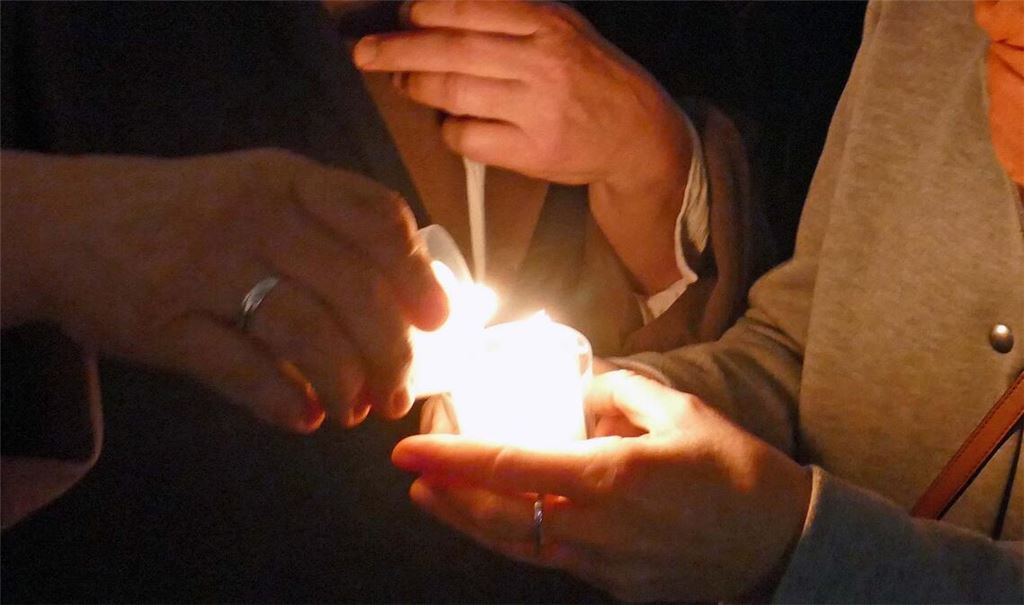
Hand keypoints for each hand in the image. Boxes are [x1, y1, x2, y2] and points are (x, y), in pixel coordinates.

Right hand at [1, 149, 447, 431]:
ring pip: (307, 331)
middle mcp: (253, 215)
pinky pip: (243, 369)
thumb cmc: (185, 213)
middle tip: (401, 391)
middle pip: (355, 287)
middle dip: (393, 352)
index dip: (418, 276)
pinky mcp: (165, 323)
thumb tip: (413, 295)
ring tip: (357, 409)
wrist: (65, 222)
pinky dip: (285, 401)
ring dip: (347, 381)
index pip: (377, 219)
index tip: (439, 321)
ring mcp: (205, 267)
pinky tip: (307, 418)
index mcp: (287, 179)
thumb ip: (329, 225)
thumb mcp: (258, 190)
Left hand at [353, 0, 692, 290]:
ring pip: (455, 94)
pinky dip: (449, 130)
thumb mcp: (563, 29)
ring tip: (402, 84)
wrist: (637, 134)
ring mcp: (537, 109)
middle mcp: (542, 62)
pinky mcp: (533, 152)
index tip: (402, 15)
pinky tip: (449, 123)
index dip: (426, 12)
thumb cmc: (589, 76)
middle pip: (453, 50)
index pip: (470, 10)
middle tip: (365, 52)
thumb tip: (437, 10)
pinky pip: (469, 137)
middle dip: (399, 50)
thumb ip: (512, 16)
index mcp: (547, 23)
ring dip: (417, 88)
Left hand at [392, 371, 810, 601]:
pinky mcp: (616, 587)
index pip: (510, 467)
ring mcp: (604, 566)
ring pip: (520, 548)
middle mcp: (595, 528)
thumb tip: (582, 389)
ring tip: (440, 500)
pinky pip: (556, 559)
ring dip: (474, 523)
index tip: (408, 450)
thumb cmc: (737, 473)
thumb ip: (621, 393)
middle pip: (499, 521)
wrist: (783, 548)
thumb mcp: (683, 412)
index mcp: (609, 478)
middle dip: (448, 500)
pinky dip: (521, 539)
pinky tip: (508, 519)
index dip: (452, 458)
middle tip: (414, 479)